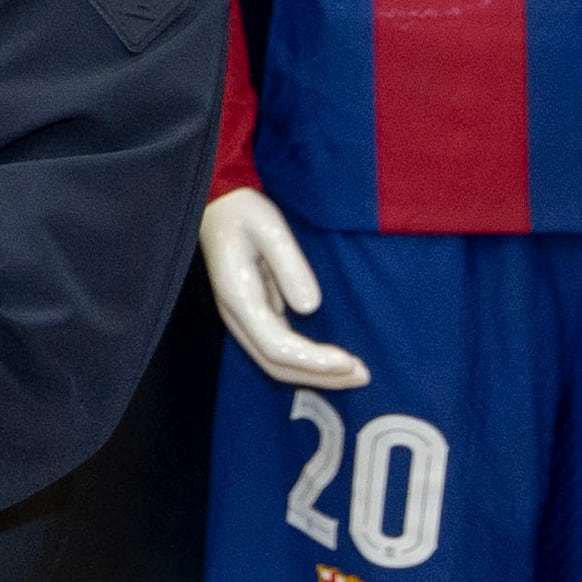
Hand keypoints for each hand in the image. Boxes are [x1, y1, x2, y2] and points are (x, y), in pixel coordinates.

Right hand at [199, 189, 363, 389]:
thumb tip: (310, 306)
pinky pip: (279, 350)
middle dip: (320, 376)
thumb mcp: (270, 228)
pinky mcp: (255, 314)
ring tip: (355, 373)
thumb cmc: (243, 211)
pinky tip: (332, 360)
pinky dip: (307, 362)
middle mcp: (238, 316)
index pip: (277, 345)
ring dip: (315, 374)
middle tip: (363, 375)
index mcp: (239, 298)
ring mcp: (245, 318)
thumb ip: (290, 266)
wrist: (218, 206)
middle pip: (276, 364)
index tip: (349, 361)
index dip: (313, 360)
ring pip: (276, 363)